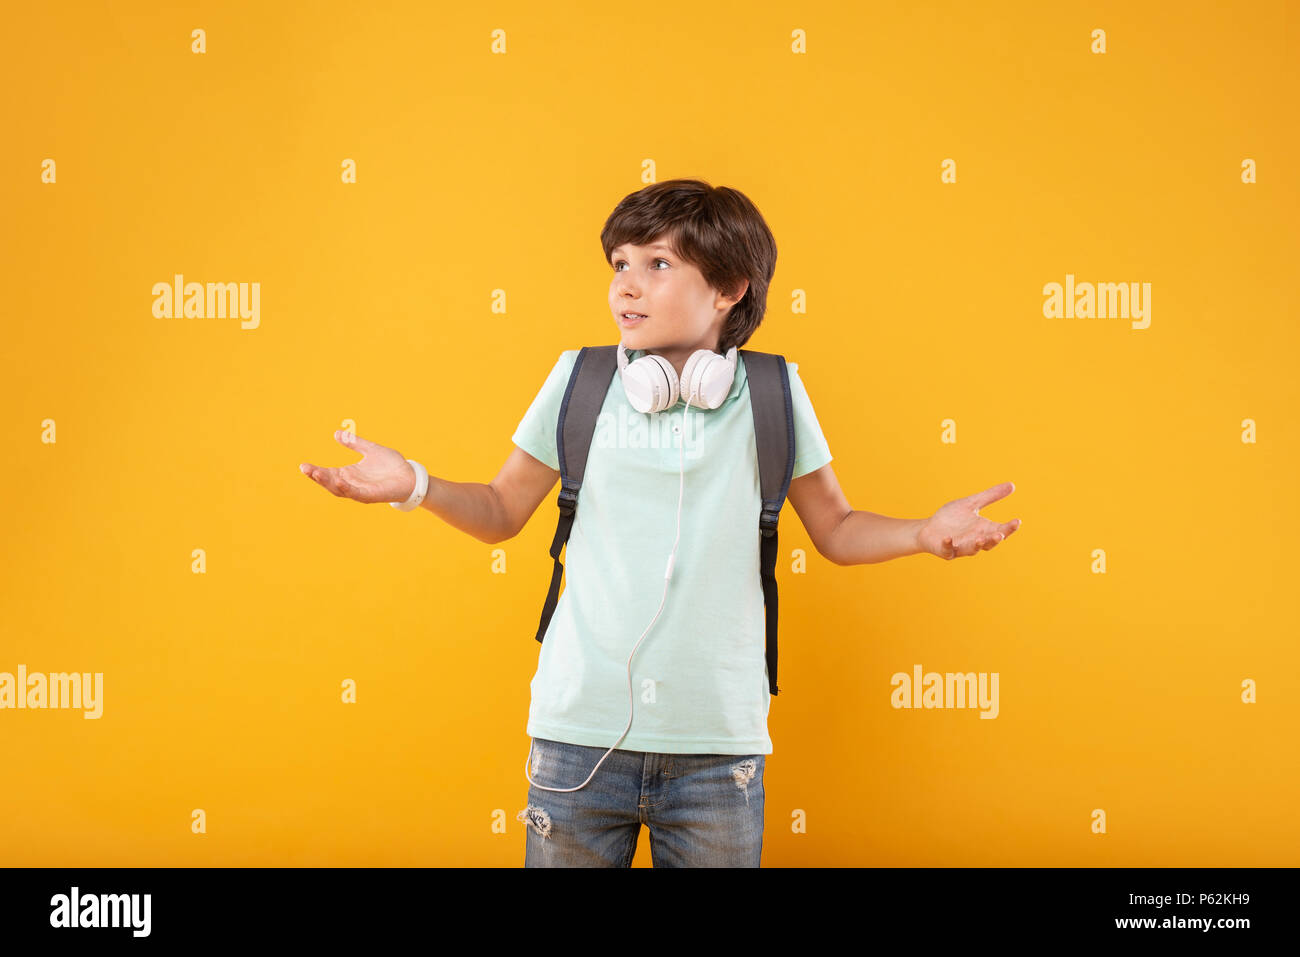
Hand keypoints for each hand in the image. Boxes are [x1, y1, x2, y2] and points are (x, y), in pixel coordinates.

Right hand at [299, 431, 415, 503]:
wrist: (410, 475)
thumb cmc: (391, 465)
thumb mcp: (370, 449)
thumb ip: (354, 443)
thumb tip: (336, 433)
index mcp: (349, 474)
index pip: (328, 474)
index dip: (316, 471)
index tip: (303, 465)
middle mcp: (352, 484)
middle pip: (330, 483)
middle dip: (317, 477)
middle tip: (305, 469)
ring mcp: (361, 491)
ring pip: (340, 490)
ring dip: (328, 483)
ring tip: (316, 474)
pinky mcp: (372, 495)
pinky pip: (357, 493)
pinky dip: (348, 488)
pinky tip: (340, 481)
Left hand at [916, 481, 1020, 559]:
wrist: (929, 528)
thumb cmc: (952, 518)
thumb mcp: (971, 503)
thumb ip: (990, 496)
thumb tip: (1012, 485)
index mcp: (984, 530)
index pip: (1001, 531)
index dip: (1009, 528)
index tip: (1017, 521)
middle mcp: (975, 541)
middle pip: (989, 543)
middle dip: (994, 540)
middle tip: (1000, 534)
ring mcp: (960, 547)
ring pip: (972, 549)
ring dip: (977, 545)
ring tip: (981, 539)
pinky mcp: (945, 550)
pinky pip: (947, 549)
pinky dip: (948, 544)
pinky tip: (948, 538)